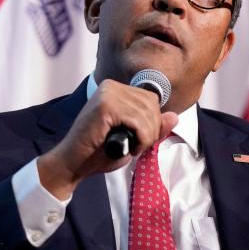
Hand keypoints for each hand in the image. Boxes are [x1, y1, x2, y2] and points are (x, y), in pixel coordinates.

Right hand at [38, 79, 178, 198]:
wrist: (73, 163)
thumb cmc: (99, 152)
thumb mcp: (132, 138)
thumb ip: (152, 126)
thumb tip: (174, 116)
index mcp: (116, 89)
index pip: (151, 99)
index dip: (153, 123)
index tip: (142, 141)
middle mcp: (111, 86)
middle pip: (151, 104)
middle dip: (152, 130)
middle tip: (138, 147)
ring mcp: (107, 94)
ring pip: (147, 114)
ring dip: (146, 137)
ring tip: (132, 148)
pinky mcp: (105, 106)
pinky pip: (138, 121)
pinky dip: (141, 138)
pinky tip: (129, 148)